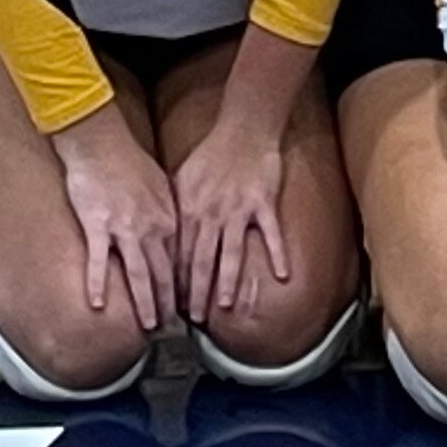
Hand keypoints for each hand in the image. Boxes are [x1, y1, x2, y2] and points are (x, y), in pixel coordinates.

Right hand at [54, 112, 180, 332]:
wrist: (102, 143)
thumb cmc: (129, 163)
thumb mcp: (161, 187)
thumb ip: (167, 213)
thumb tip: (175, 233)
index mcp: (169, 218)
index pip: (181, 260)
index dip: (185, 286)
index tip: (188, 306)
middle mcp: (151, 227)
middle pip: (164, 272)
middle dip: (171, 302)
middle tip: (173, 328)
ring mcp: (125, 228)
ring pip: (138, 272)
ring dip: (145, 301)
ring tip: (149, 325)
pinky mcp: (98, 225)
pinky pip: (99, 260)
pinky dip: (99, 283)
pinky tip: (97, 304)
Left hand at [170, 115, 292, 318]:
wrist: (243, 127)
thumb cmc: (212, 152)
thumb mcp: (182, 178)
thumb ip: (175, 209)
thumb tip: (165, 236)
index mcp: (189, 210)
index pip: (178, 253)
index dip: (174, 280)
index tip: (172, 303)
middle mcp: (211, 214)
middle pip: (201, 260)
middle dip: (195, 292)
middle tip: (193, 318)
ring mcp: (238, 210)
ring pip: (230, 253)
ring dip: (227, 282)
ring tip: (224, 306)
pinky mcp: (263, 203)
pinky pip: (271, 233)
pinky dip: (276, 254)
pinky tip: (281, 276)